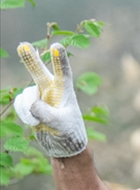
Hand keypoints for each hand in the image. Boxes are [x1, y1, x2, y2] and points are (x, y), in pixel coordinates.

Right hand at [14, 43, 88, 158]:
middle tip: (22, 45)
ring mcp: (39, 95)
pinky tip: (35, 122)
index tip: (56, 47)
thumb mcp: (61, 124)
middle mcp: (51, 89)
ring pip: (26, 95)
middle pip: (39, 71)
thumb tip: (32, 104)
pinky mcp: (29, 103)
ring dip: (29, 110)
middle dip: (30, 58)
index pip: (63, 72)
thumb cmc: (70, 132)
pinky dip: (24, 115)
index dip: (59, 60)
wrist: (62, 144)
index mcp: (65, 90)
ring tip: (40, 122)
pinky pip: (20, 104)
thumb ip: (47, 114)